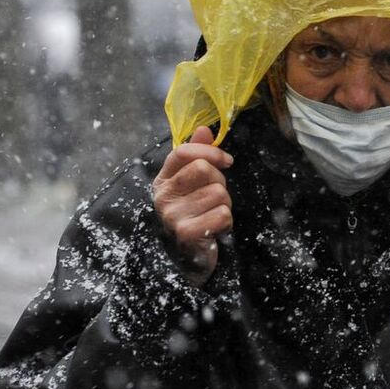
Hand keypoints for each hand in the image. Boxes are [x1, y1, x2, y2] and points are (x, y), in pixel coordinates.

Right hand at [153, 125, 233, 287]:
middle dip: (220, 181)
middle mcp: (162, 196)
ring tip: (213, 215)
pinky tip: (215, 229)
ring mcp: (172, 216)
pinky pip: (222, 214)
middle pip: (204, 169)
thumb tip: (203, 129)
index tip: (227, 161)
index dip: (211, 152)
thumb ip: (197, 155)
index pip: (183, 151)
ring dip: (225, 204)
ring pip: (218, 193)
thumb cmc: (193, 215)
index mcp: (162, 180)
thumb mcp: (192, 184)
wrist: (188, 259)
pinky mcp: (186, 233)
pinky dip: (226, 222)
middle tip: (215, 197)